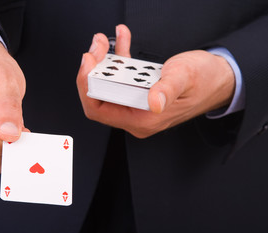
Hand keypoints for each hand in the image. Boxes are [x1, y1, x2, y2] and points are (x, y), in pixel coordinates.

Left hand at [77, 24, 234, 137]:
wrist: (218, 78)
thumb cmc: (204, 81)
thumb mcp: (184, 79)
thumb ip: (167, 90)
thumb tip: (154, 102)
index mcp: (142, 120)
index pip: (98, 109)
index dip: (87, 85)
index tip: (89, 61)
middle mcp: (136, 116)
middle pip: (99, 95)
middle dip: (94, 68)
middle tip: (96, 47)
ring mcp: (136, 104)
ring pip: (108, 85)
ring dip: (104, 61)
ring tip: (105, 41)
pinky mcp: (139, 92)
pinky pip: (122, 77)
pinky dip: (120, 58)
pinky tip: (121, 39)